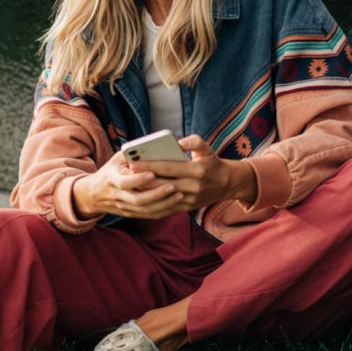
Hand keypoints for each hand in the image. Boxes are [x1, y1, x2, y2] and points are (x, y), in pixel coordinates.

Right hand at [73, 152, 187, 219]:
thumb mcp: (116, 159)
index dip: (138, 180)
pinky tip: (175, 204)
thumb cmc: (110, 171)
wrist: (94, 194)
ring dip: (164, 204)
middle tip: (173, 186)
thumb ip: (131, 154)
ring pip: (145, 210)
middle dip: (156, 194)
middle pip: (137, 200)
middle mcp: (117, 196)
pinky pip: (148, 216)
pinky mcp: (130, 214)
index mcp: (111, 180)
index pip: (124, 183)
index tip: (153, 173)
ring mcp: (124, 207)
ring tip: (179, 195)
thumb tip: (152, 148)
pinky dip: (163, 211)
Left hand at [127, 135, 256, 216]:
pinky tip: (138, 199)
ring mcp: (189, 200)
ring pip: (161, 198)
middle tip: (124, 174)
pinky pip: (165, 209)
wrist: (227, 184)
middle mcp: (193, 187)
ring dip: (143, 193)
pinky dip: (151, 205)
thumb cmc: (212, 163)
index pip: (168, 168)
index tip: (133, 163)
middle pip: (161, 184)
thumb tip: (179, 141)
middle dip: (142, 179)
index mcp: (197, 170)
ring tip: (128, 186)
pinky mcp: (186, 208)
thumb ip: (194, 142)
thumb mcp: (207, 149)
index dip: (150, 165)